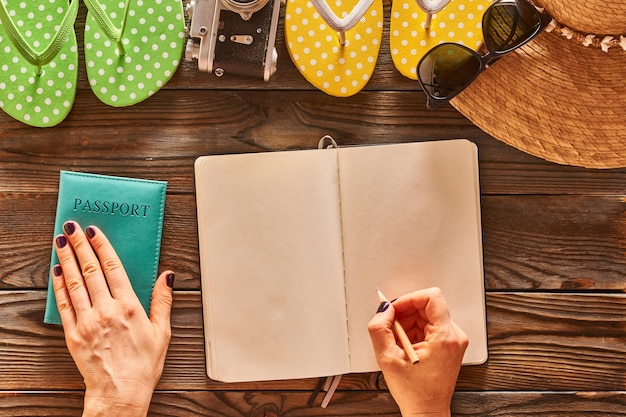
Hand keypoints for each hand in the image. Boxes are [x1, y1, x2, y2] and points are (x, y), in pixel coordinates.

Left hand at [51, 221, 174, 416]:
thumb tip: (167, 276)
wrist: (120, 394)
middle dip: (80, 246)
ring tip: (61, 242)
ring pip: (74, 283)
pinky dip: (59, 286)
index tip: (94, 231)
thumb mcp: (162, 332)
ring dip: (66, 260)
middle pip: (90, 271)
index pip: (113, 268)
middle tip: (71, 228)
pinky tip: (57, 272)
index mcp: (129, 307)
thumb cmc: (143, 366)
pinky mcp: (73, 335)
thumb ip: (163, 301)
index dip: (102, 246)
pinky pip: (64, 305)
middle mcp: (106, 311)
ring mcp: (87, 322)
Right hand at [368, 287, 467, 416]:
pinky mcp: (449, 345)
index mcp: (445, 337)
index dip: (409, 299)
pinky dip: (414, 331)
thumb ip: (380, 329)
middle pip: (427, 306)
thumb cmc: (414, 392)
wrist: (427, 411)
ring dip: (408, 323)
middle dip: (405, 314)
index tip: (395, 309)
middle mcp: (454, 336)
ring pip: (427, 315)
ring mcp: (453, 340)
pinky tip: (405, 347)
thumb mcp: (388, 359)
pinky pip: (429, 326)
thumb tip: (384, 309)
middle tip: (392, 329)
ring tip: (398, 343)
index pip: (431, 297)